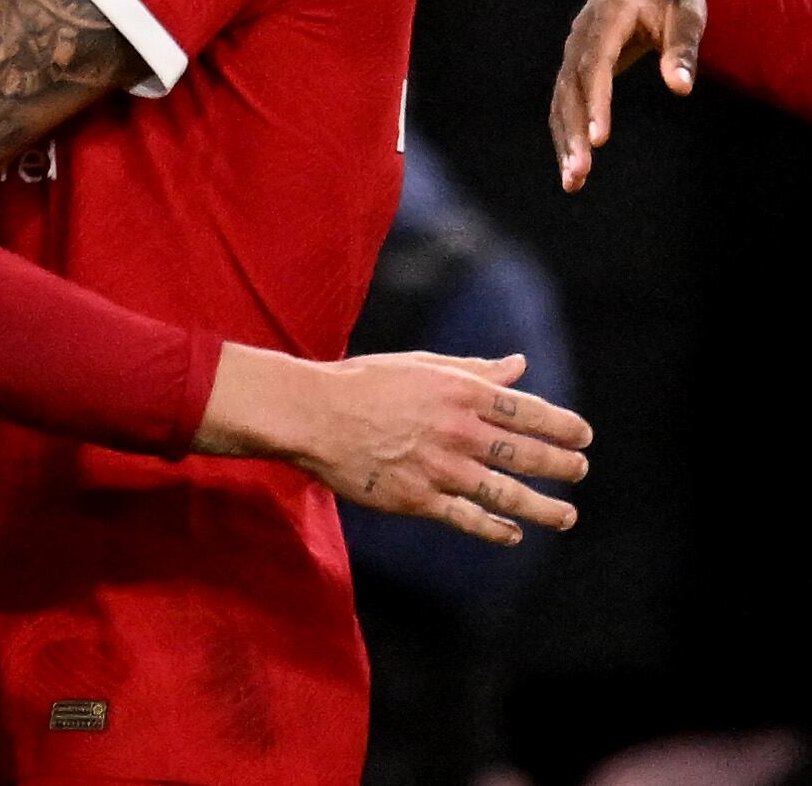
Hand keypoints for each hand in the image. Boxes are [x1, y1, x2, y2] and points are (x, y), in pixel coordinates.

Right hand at [199, 345, 591, 545]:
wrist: (314, 414)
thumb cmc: (365, 382)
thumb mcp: (422, 365)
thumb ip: (474, 369)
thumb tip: (519, 365)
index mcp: (460, 392)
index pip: (528, 412)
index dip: (562, 426)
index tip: (583, 436)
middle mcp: (457, 431)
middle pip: (525, 455)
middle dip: (562, 465)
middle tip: (580, 471)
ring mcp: (440, 468)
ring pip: (506, 494)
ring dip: (544, 507)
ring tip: (567, 515)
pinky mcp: (418, 499)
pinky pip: (468, 520)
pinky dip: (496, 529)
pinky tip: (512, 532)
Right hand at [550, 0, 708, 191]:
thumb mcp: (689, 14)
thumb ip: (684, 49)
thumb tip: (680, 89)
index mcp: (607, 16)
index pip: (595, 65)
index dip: (595, 103)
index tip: (600, 139)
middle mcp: (580, 35)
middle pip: (571, 89)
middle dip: (574, 133)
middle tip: (580, 174)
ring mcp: (573, 50)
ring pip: (561, 100)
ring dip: (564, 140)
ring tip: (573, 182)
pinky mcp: (575, 65)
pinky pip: (564, 101)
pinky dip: (565, 131)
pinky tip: (572, 163)